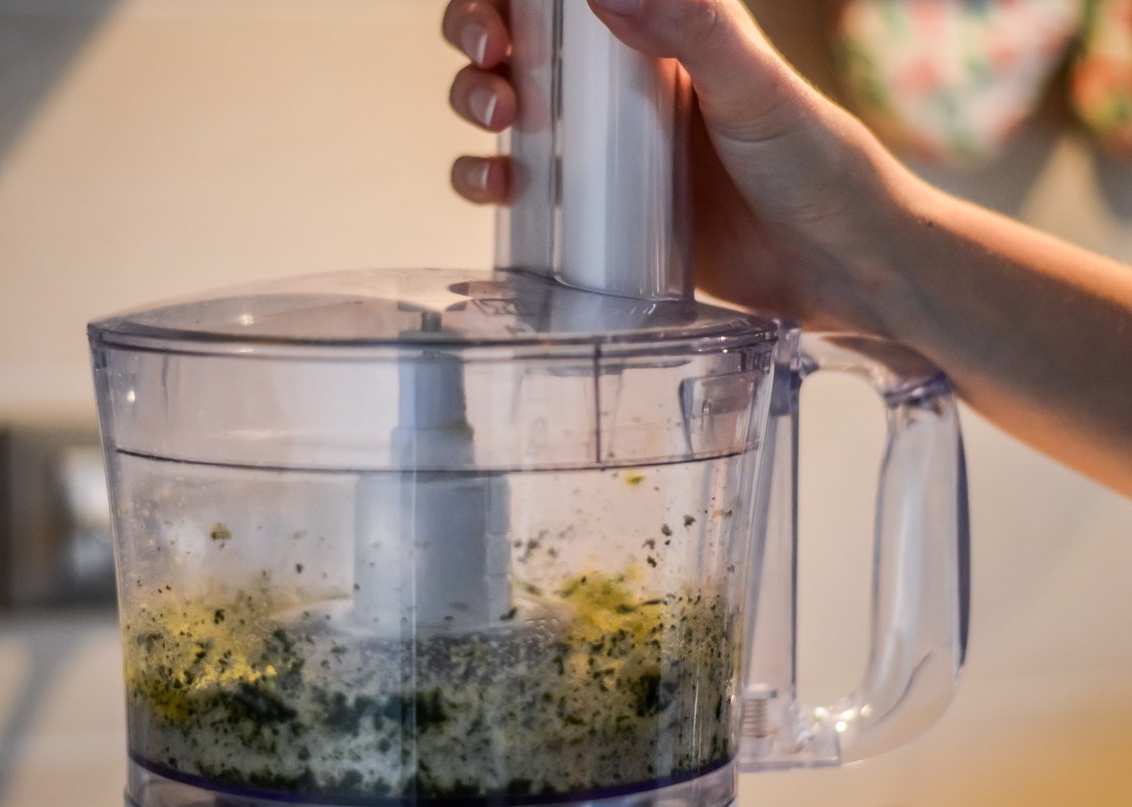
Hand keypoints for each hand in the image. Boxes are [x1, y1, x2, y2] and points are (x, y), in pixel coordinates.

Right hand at [442, 0, 926, 337]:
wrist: (841, 271)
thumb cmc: (819, 169)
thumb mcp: (756, 90)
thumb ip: (694, 28)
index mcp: (659, 39)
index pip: (564, 1)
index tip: (499, 13)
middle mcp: (622, 91)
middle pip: (518, 43)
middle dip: (479, 39)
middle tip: (490, 62)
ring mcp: (605, 154)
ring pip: (507, 112)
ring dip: (473, 103)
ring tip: (495, 125)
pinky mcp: (599, 219)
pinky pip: (524, 192)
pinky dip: (488, 181)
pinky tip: (495, 189)